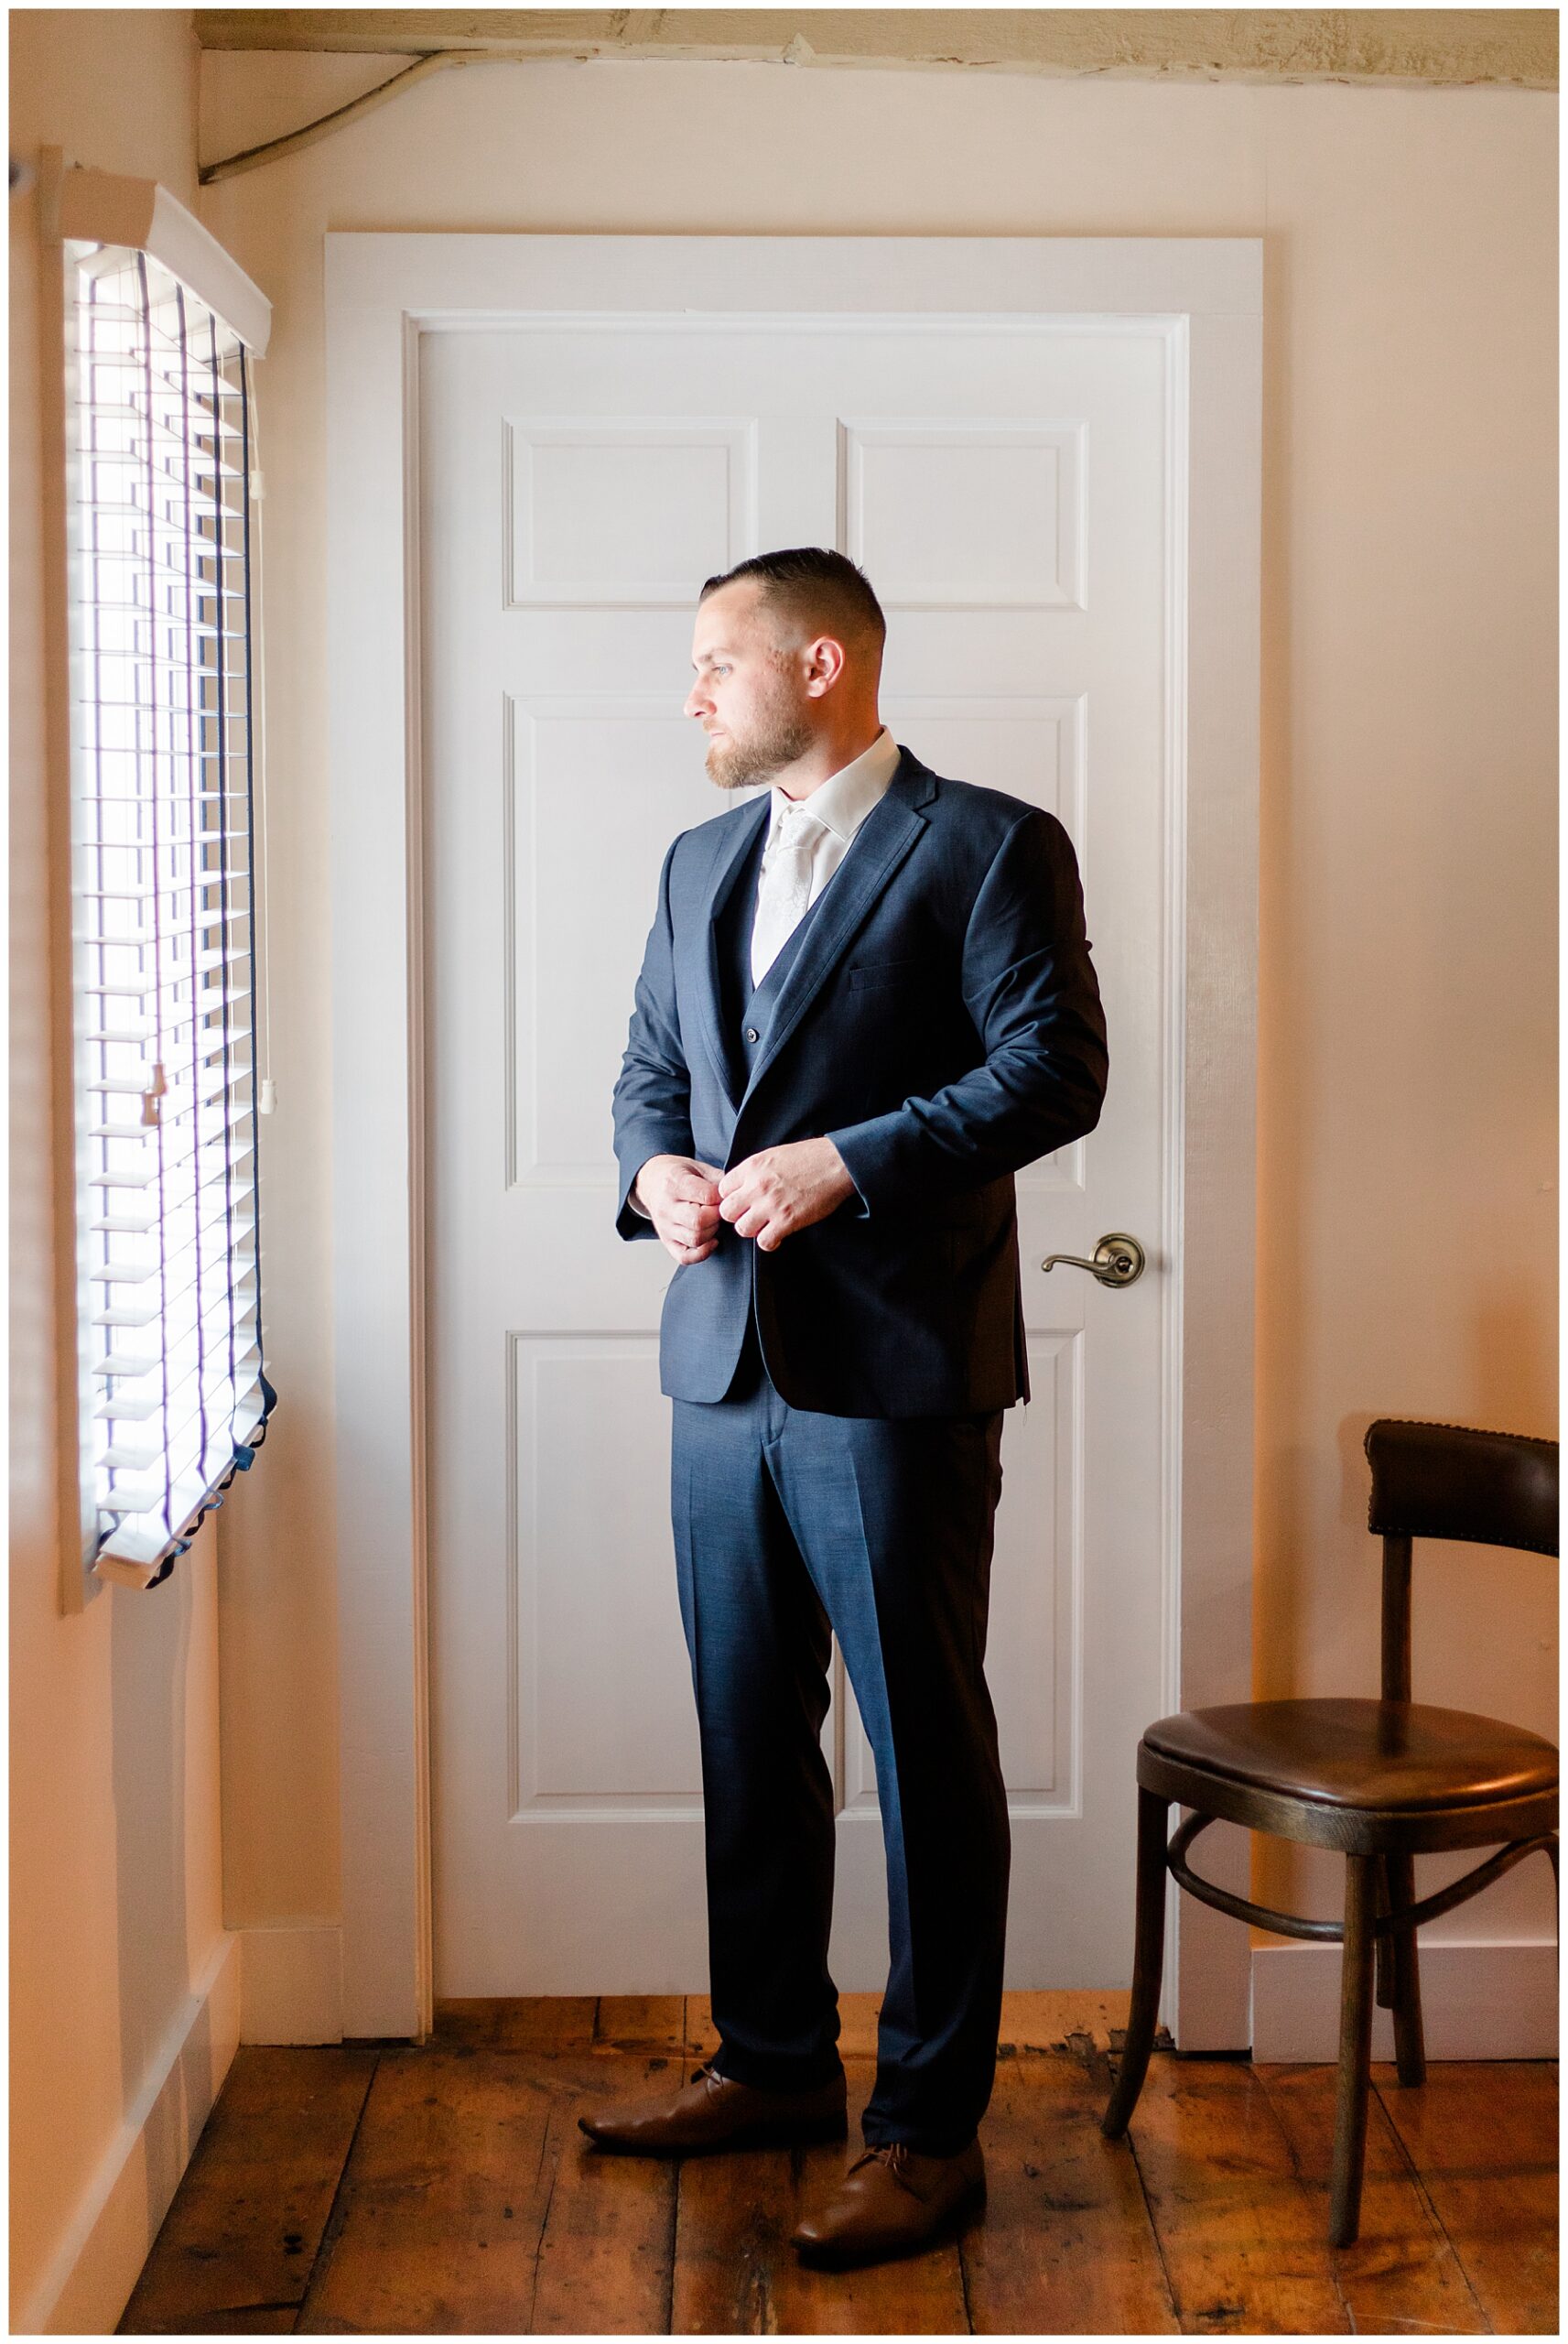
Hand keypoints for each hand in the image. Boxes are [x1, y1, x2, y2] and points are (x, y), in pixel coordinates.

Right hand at [635, 1154, 724, 1264]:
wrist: (652, 1182)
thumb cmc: (679, 1175)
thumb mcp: (698, 1167)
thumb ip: (718, 1180)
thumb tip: (736, 1196)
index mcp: (674, 1183)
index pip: (707, 1196)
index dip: (722, 1198)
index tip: (724, 1196)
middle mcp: (666, 1207)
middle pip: (699, 1221)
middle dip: (717, 1217)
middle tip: (719, 1210)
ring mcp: (664, 1227)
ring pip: (695, 1240)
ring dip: (712, 1232)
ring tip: (713, 1221)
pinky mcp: (666, 1241)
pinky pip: (686, 1257)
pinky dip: (703, 1253)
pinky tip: (711, 1240)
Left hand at [717, 1137, 855, 1252]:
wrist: (837, 1163)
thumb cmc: (809, 1157)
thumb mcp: (774, 1155)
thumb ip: (754, 1171)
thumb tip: (741, 1186)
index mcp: (752, 1167)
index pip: (722, 1189)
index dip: (732, 1198)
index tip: (743, 1201)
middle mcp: (757, 1186)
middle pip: (726, 1211)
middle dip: (737, 1216)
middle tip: (751, 1215)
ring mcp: (771, 1204)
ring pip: (742, 1229)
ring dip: (752, 1230)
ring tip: (764, 1225)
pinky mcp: (787, 1220)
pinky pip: (764, 1241)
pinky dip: (769, 1242)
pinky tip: (777, 1235)